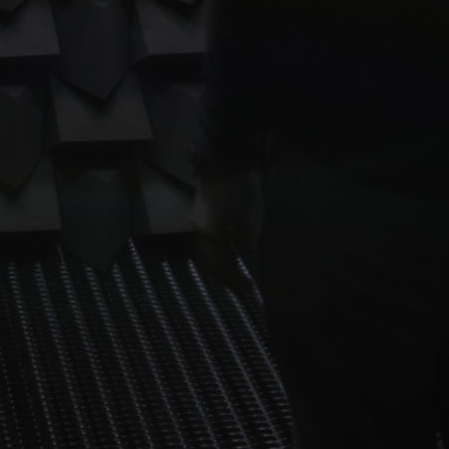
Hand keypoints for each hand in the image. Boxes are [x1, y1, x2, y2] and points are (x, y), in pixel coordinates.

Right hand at [192, 167, 258, 284]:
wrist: (226, 159)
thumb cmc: (241, 190)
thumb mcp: (251, 219)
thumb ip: (246, 240)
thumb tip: (245, 251)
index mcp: (210, 235)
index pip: (220, 266)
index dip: (233, 279)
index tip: (247, 289)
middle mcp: (199, 230)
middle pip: (208, 261)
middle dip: (224, 275)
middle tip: (240, 286)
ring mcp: (197, 219)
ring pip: (205, 250)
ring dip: (219, 263)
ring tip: (234, 271)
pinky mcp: (200, 210)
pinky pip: (206, 239)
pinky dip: (217, 250)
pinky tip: (228, 250)